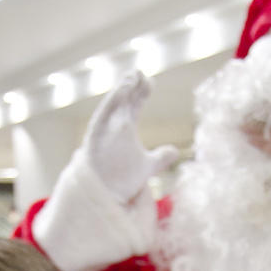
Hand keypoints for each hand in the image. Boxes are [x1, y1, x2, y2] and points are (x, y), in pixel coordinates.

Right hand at [82, 70, 178, 201]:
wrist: (107, 197)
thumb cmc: (122, 181)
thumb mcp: (148, 167)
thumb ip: (160, 157)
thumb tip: (174, 150)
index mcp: (125, 129)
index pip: (134, 104)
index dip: (142, 92)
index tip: (151, 82)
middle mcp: (114, 126)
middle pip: (124, 100)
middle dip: (132, 86)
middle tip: (141, 73)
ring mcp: (104, 131)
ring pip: (112, 105)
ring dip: (121, 90)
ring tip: (132, 76)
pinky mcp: (96, 138)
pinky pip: (102, 116)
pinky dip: (111, 103)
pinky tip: (122, 89)